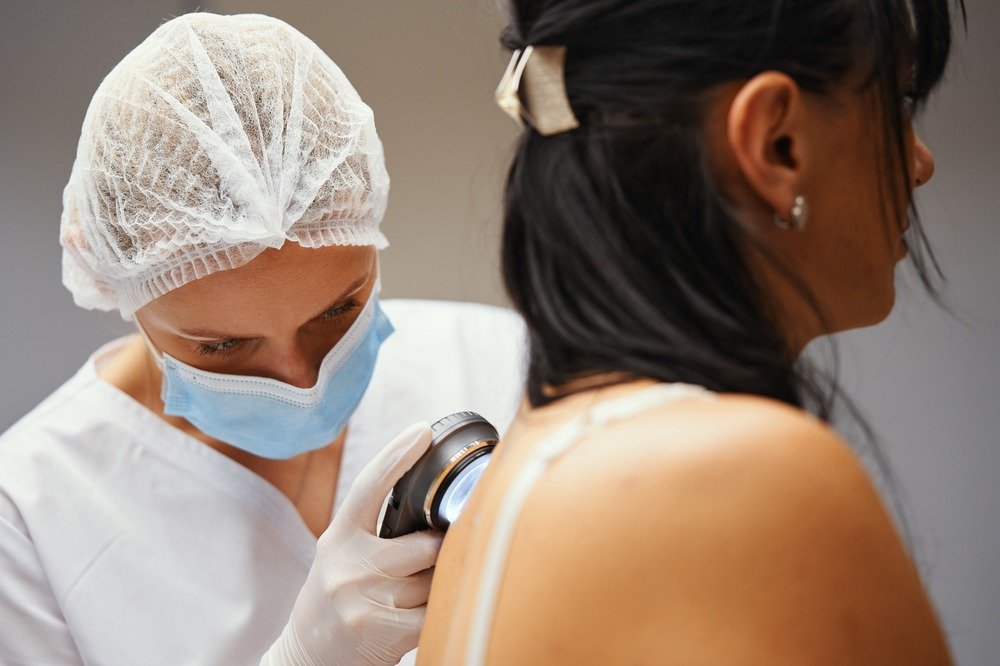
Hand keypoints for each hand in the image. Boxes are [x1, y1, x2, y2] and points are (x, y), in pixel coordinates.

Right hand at [261, 422, 442, 665]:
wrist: (307, 658)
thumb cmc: (338, 601)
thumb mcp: (343, 557)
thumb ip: (377, 532)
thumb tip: (434, 506)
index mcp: (339, 537)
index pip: (369, 485)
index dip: (397, 455)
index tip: (422, 430)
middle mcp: (346, 563)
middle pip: (423, 544)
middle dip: (437, 556)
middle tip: (429, 566)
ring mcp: (359, 597)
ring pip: (433, 581)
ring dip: (436, 589)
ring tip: (412, 598)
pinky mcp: (376, 629)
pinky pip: (432, 613)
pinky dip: (437, 615)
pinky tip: (420, 618)